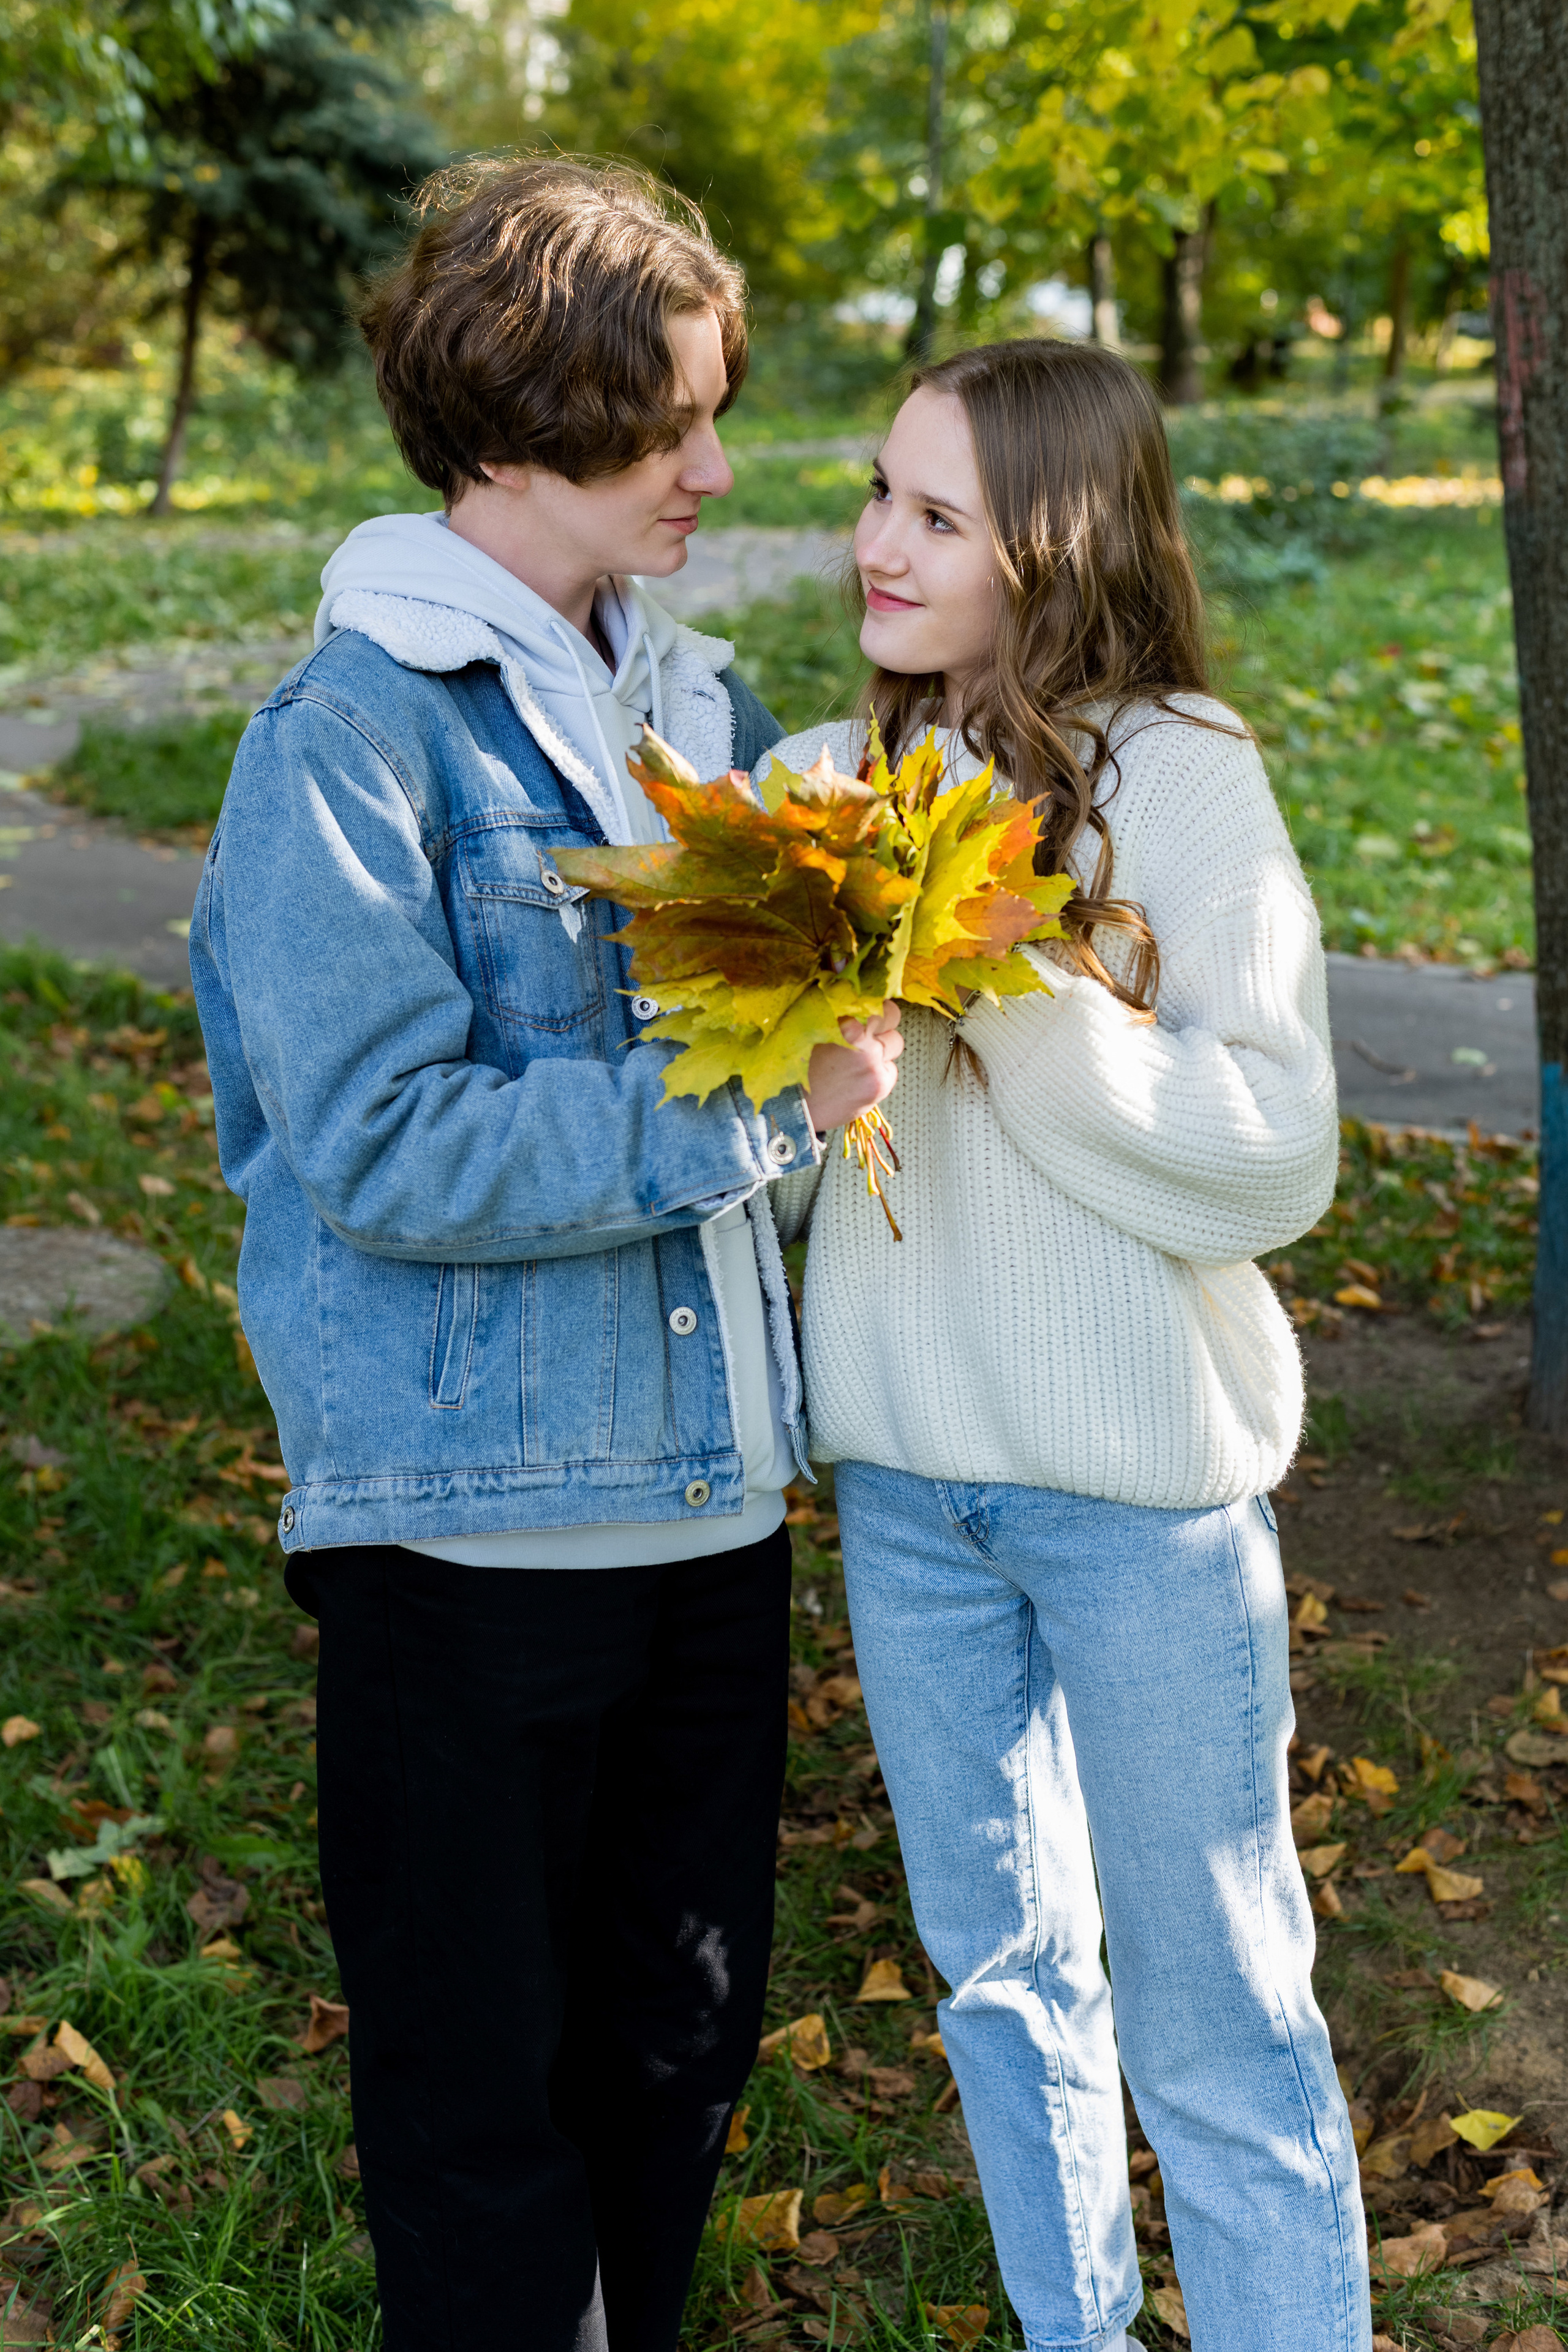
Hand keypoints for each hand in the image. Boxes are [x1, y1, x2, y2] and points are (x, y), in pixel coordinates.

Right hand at [802, 1003, 903, 1133]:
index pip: (875, 1001)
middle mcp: (862, 1038)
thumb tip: (852, 998)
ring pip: (895, 1043)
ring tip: (861, 1060)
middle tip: (875, 1028)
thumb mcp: (812, 1031)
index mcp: (843, 1021)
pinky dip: (880, 1072)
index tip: (869, 1010)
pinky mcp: (880, 1083)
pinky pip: (891, 1069)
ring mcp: (873, 1062)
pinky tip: (860, 1080)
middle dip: (886, 1020)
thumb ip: (836, 1016)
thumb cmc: (801, 1067)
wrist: (797, 1108)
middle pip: (892, 1016)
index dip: (873, 1005)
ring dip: (883, 1048)